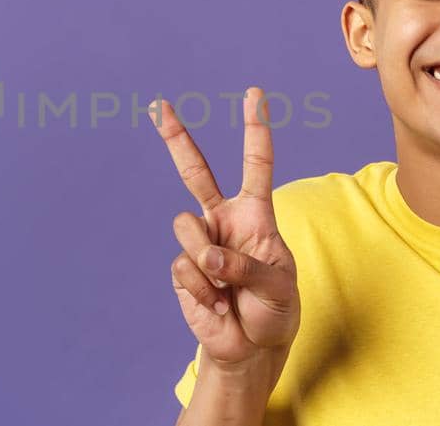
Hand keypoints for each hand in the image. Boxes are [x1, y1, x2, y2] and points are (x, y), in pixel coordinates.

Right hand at [155, 87, 299, 371]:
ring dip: (209, 260)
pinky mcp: (182, 269)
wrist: (249, 346)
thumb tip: (207, 257)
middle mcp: (222, 220)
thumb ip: (247, 267)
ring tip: (227, 288)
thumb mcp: (278, 286)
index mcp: (254, 214)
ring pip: (187, 227)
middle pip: (195, 171)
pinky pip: (185, 266)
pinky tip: (217, 304)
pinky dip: (204, 289)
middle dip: (177, 138)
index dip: (255, 129)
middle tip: (160, 106)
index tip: (254, 93)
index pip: (256, 164)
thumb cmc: (273, 308)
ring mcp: (199, 243)